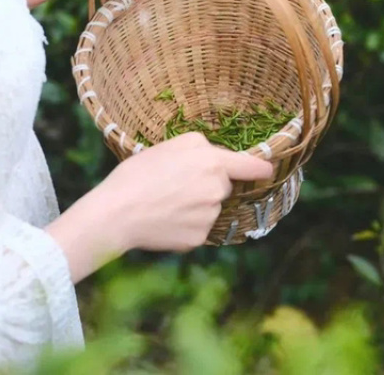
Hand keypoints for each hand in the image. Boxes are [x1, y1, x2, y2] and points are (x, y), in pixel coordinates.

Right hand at [46, 133, 273, 281]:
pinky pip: (198, 228)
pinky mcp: (199, 238)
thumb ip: (200, 147)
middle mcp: (218, 190)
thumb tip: (216, 157)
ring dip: (196, 205)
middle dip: (208, 184)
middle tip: (175, 183)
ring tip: (164, 202)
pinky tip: (164, 220)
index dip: (261, 168)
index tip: (266, 170)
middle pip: (223, 185)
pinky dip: (185, 225)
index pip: (252, 166)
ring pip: (209, 207)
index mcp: (213, 162)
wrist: (118, 213)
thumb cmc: (138, 174)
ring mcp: (210, 216)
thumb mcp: (169, 146)